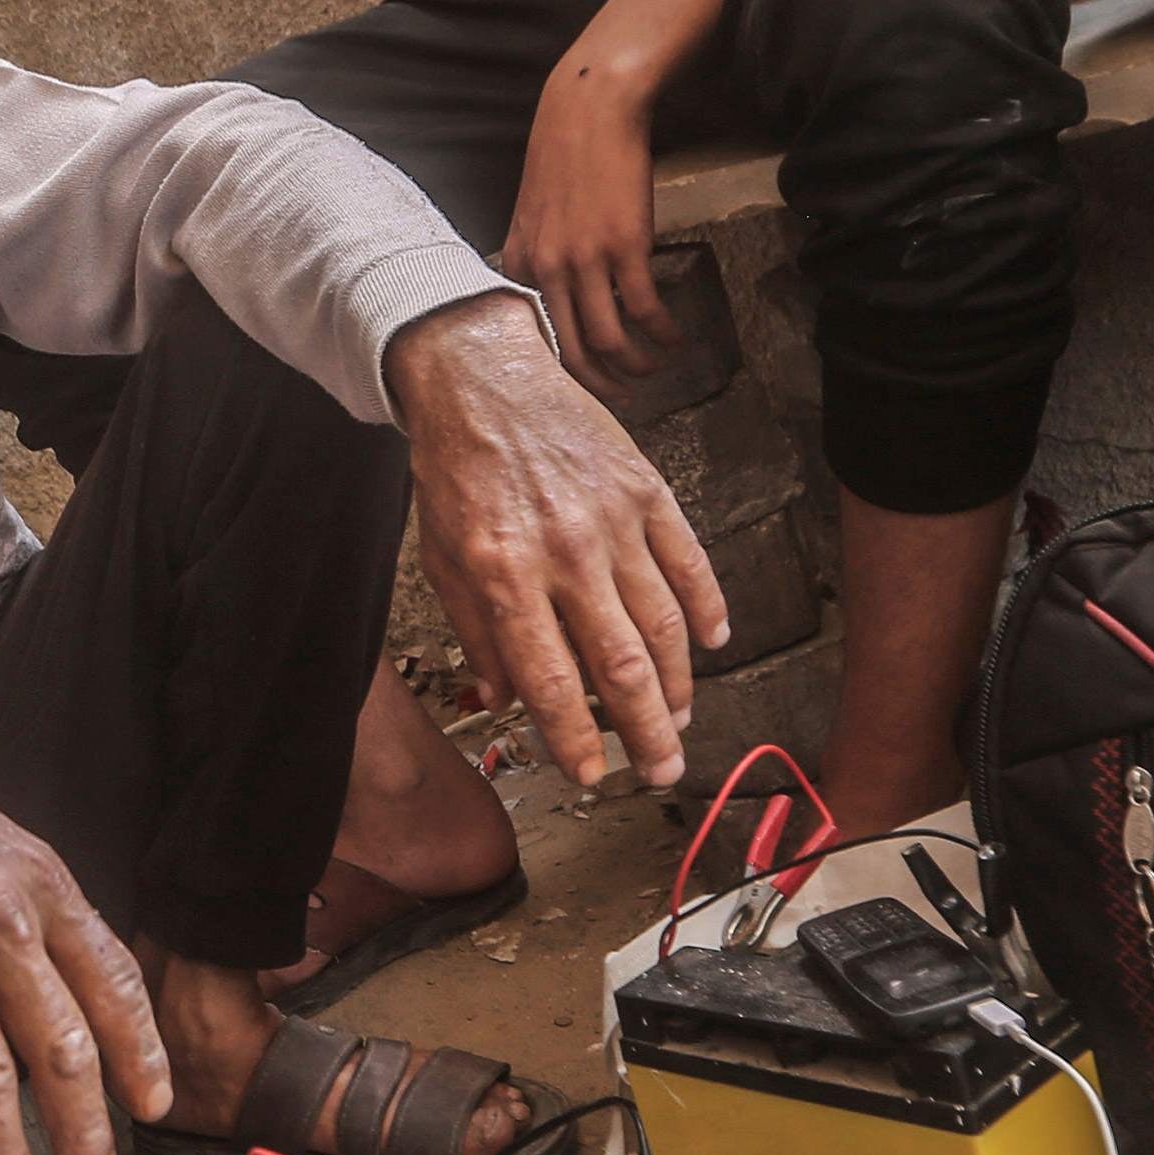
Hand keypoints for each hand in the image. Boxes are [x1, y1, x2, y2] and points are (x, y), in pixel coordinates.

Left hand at [387, 293, 725, 790]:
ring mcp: (612, 520)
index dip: (576, 739)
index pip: (551, 682)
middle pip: (622, 666)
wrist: (482, 378)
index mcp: (504, 576)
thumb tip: (508, 701)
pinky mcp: (645, 489)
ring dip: (678, 684)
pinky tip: (712, 642)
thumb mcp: (442, 559)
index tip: (594, 776)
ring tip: (679, 722)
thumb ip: (477, 633)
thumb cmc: (457, 471)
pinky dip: (706, 607)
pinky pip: (688, 561)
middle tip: (662, 771)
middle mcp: (564, 553)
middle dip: (646, 732)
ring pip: (663, 624)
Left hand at [499, 70, 684, 394]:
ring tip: (655, 367)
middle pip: (572, 352)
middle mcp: (548, 271)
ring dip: (637, 365)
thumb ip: (534, 256)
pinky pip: (644, 309)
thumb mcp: (531, 213)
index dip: (563, 371)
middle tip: (623, 397)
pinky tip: (674, 336)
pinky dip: (662, 332)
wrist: (589, 111)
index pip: (537, 338)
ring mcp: (585, 261)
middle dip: (601, 385)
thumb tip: (546, 294)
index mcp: (521, 265)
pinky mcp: (625, 247)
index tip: (584, 384)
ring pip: (610, 340)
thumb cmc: (563, 157)